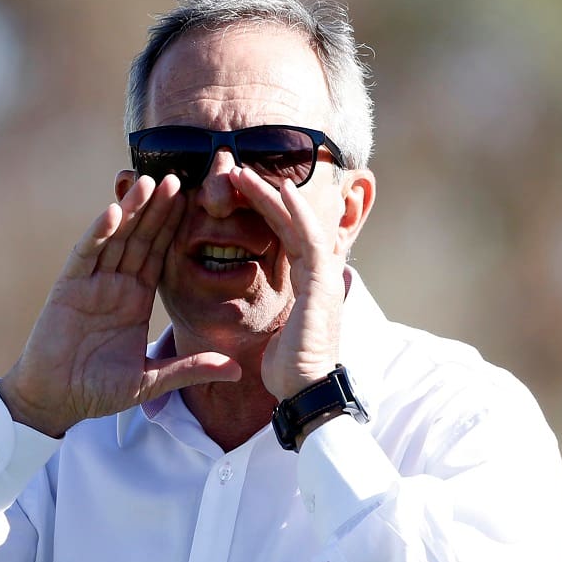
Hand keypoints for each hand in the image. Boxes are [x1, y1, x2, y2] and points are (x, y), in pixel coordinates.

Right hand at [0, 174, 241, 436]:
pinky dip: (98, 233)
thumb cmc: (97, 390)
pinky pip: (86, 255)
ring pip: (115, 238)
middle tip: (180, 178)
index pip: (160, 256)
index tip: (198, 205)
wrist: (55, 400)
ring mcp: (91, 283)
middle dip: (158, 210)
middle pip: (140, 238)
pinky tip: (114, 212)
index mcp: (136, 299)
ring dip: (131, 211)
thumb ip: (189, 369)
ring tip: (150, 182)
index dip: (176, 230)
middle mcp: (115, 284)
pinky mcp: (68, 288)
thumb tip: (236, 371)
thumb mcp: (151, 381)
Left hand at [229, 166, 347, 400]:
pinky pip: (309, 238)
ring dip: (272, 196)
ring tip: (243, 173)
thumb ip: (271, 311)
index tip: (240, 192)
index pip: (287, 236)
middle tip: (236, 171)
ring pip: (299, 222)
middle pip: (292, 222)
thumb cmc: (287, 368)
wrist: (305, 390)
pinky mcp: (323, 283)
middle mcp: (320, 274)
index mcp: (308, 283)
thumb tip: (257, 309)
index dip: (265, 211)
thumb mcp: (273, 330)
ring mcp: (325, 276)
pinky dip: (296, 213)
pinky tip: (279, 190)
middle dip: (265, 195)